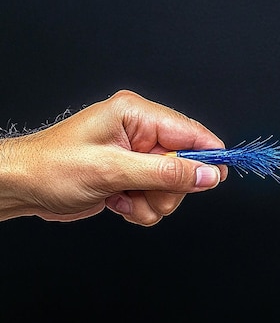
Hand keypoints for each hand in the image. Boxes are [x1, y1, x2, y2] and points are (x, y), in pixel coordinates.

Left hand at [0, 90, 226, 225]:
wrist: (21, 187)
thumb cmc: (52, 167)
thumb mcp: (113, 170)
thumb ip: (166, 172)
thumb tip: (207, 175)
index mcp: (137, 115)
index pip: (191, 132)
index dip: (207, 156)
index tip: (215, 179)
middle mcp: (140, 132)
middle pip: (185, 164)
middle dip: (167, 188)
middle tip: (144, 193)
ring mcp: (136, 156)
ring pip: (172, 186)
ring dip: (152, 201)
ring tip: (124, 198)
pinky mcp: (131, 176)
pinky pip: (156, 197)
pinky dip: (141, 207)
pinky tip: (118, 202)